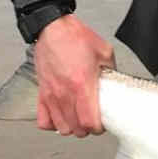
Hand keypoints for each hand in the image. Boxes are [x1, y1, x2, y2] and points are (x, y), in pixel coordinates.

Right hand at [34, 14, 114, 137]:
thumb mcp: (105, 52)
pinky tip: (61, 116)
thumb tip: (115, 84)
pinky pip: (43, 120)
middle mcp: (65, 93)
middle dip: (86, 129)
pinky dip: (52, 123)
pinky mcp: (41, 93)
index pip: (89, 122)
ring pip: (61, 127)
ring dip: (71, 127)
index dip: (98, 128)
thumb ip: (111, 71)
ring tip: (78, 119)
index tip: (102, 123)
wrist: (53, 29)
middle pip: (75, 129)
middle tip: (92, 120)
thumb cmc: (76, 38)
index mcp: (82, 84)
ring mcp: (51, 95)